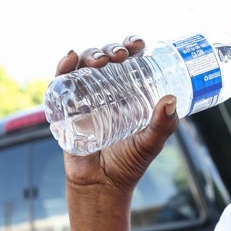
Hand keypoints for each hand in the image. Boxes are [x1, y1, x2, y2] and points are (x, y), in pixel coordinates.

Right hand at [55, 36, 178, 196]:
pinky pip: (60, 81)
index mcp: (126, 91)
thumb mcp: (151, 143)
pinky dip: (63, 66)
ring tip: (102, 60)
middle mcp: (103, 89)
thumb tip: (171, 99)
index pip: (128, 60)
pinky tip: (70, 58)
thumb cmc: (128, 164)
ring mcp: (82, 97)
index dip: (131, 46)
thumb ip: (164, 125)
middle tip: (121, 55)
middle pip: (104, 57)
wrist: (101, 186)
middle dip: (111, 49)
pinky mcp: (64, 107)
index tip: (138, 45)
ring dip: (91, 54)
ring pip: (83, 64)